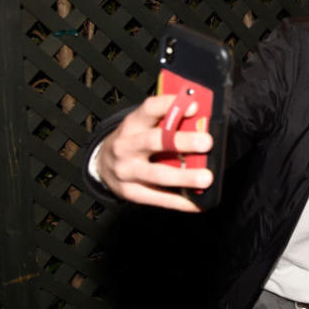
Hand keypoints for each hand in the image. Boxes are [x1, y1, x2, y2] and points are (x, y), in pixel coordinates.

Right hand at [95, 95, 213, 210]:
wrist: (102, 164)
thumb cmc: (133, 140)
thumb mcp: (143, 125)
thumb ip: (167, 122)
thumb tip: (202, 121)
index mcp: (133, 124)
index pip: (150, 109)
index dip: (170, 105)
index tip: (194, 106)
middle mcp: (126, 146)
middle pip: (154, 141)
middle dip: (182, 142)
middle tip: (207, 143)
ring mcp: (126, 171)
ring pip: (157, 174)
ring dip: (184, 177)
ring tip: (206, 178)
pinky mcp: (131, 192)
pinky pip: (158, 198)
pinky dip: (180, 202)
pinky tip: (198, 203)